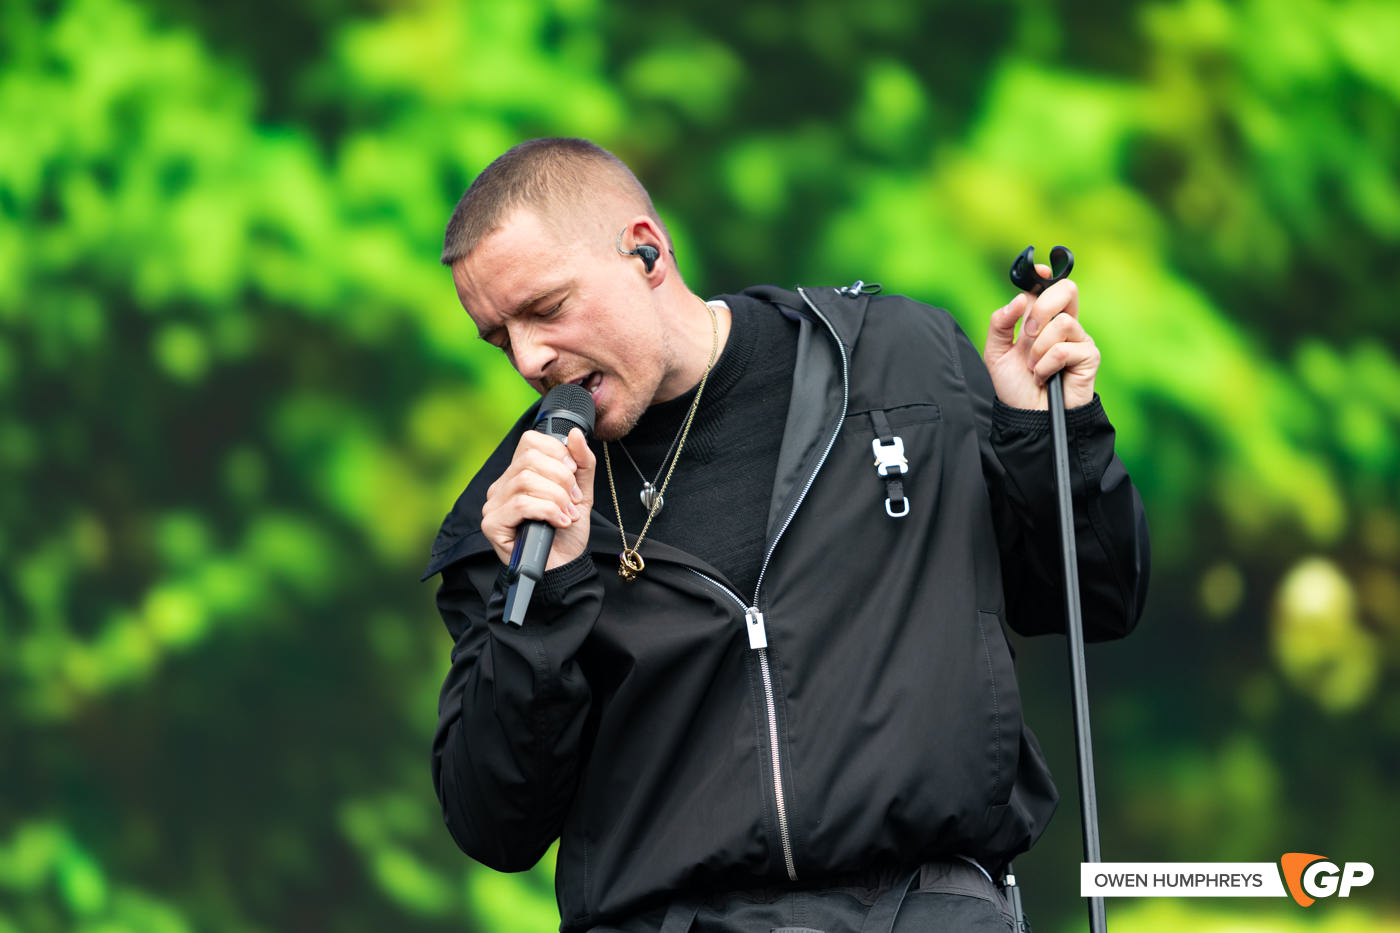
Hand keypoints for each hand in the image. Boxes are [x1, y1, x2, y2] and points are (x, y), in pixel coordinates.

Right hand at [481, 428, 595, 569]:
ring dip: (557, 498)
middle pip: (530, 460)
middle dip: (561, 479)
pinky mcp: (492, 524)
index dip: (557, 453)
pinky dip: (547, 511)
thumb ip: (582, 462)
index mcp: (519, 473)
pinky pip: (521, 504)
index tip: (573, 475)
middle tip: (573, 501)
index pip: (530, 441)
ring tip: (567, 515)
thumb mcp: (582, 492)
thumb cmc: (567, 531)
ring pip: (526, 481)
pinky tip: (558, 522)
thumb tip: (574, 434)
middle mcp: (502, 485)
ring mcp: (493, 504)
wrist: (565, 566)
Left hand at [983, 268, 1098, 409]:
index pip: (1051, 287)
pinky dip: (1047, 364)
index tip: (1038, 271)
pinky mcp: (1089, 357)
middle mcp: (1064, 325)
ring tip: (1033, 367)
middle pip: (1067, 290)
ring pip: (1063, 322)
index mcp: (1043, 320)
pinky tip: (1044, 377)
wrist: (1027, 417)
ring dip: (1039, 348)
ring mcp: (1079, 340)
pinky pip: (1066, 348)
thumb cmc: (1015, 387)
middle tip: (1027, 333)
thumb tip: (1020, 299)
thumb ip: (1000, 323)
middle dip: (1042, 307)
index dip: (1046, 275)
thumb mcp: (996, 352)